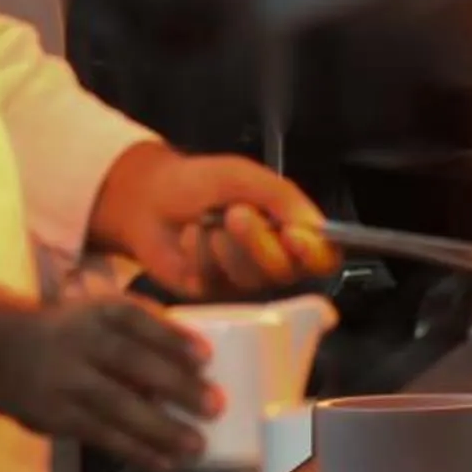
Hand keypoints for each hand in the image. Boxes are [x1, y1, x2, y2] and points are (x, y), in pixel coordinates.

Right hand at [0, 278, 215, 469]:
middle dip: (175, 385)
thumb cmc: (71, 332)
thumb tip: (195, 364)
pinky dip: (136, 451)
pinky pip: (101, 436)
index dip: (171, 337)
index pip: (136, 319)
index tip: (206, 357)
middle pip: (131, 363)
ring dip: (160, 429)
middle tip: (215, 406)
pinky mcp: (58, 417)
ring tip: (196, 446)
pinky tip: (164, 463)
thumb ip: (140, 330)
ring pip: (117, 406)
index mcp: (96, 312)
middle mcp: (79, 342)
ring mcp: (66, 381)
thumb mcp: (98, 314)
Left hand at [91, 146, 339, 299]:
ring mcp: (240, 282)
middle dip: (260, 242)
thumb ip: (282, 197)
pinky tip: (188, 236)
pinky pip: (215, 283)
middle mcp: (271, 261)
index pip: (322, 256)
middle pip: (286, 271)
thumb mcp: (244, 176)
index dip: (314, 252)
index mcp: (289, 231)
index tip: (294, 235)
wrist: (149, 195)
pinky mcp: (210, 295)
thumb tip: (315, 226)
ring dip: (227, 247)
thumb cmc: (201, 182)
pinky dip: (199, 254)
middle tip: (235, 214)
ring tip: (204, 222)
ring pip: (250, 279)